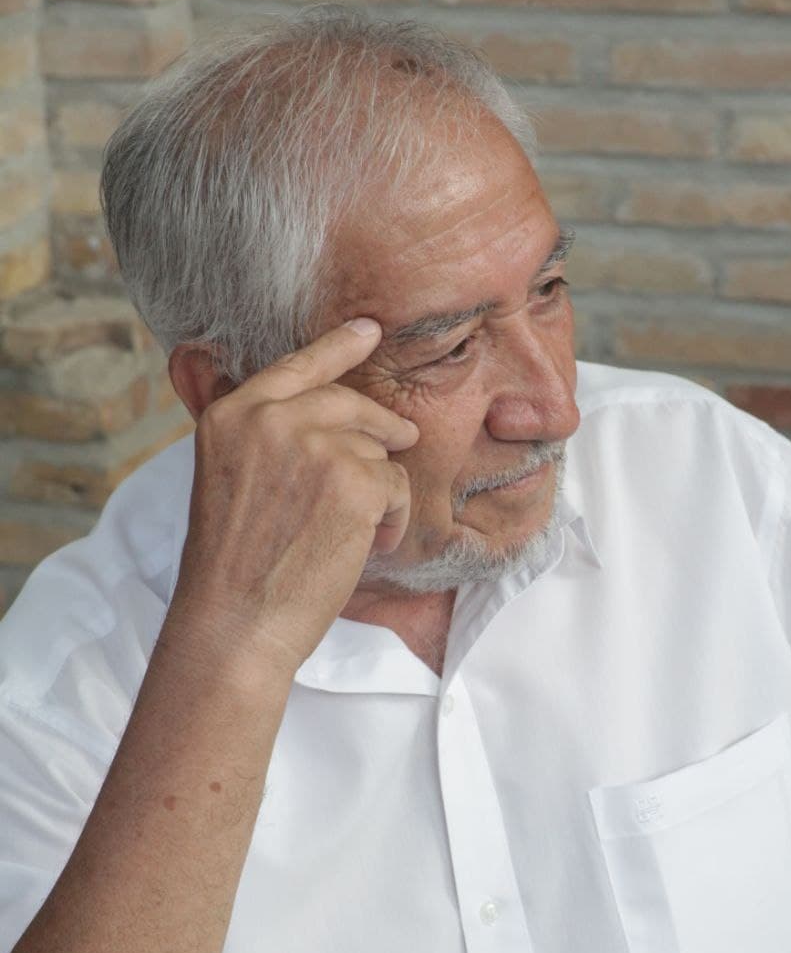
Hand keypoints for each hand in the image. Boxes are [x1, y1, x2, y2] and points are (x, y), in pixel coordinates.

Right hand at [172, 319, 417, 670]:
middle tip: (403, 440)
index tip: (369, 330)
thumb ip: (261, 437)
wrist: (234, 622)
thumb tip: (318, 409)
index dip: (337, 348)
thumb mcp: (227, 479)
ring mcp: (315, 445)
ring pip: (377, 448)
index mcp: (232, 415)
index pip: (295, 367)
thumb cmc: (233, 567)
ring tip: (361, 532)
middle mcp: (270, 419)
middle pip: (348, 403)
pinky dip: (394, 519)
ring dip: (381, 491)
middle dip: (380, 426)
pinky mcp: (355, 480)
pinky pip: (397, 484)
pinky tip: (370, 545)